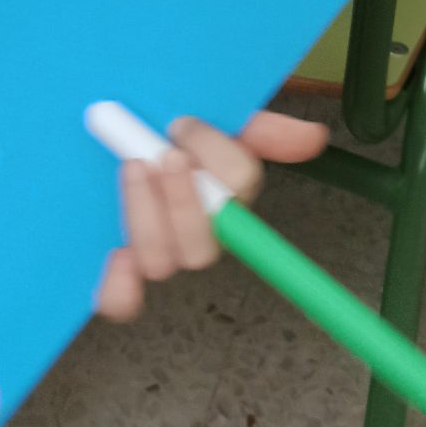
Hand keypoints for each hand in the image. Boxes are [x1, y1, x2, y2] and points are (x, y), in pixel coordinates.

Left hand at [95, 111, 328, 319]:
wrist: (110, 138)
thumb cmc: (166, 136)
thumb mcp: (211, 122)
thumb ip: (258, 128)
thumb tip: (315, 136)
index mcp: (223, 198)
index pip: (239, 190)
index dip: (220, 163)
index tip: (182, 126)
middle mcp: (196, 235)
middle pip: (202, 248)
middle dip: (183, 201)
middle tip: (162, 155)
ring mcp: (157, 255)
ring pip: (161, 263)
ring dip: (147, 216)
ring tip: (132, 167)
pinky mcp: (117, 273)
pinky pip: (121, 304)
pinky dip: (120, 288)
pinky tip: (117, 257)